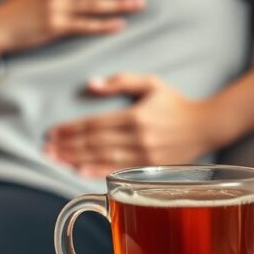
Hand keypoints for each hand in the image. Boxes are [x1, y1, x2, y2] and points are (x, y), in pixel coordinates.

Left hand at [45, 73, 220, 177]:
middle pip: (94, 143)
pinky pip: (118, 172)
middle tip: (45, 148)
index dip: (71, 128)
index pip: (95, 124)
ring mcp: (145, 157)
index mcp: (136, 116)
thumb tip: (92, 84)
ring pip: (102, 158)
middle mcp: (138, 138)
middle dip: (67, 146)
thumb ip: (121, 81)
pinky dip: (96, 172)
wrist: (207, 126)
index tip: (52, 131)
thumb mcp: (151, 84)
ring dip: (75, 159)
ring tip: (55, 159)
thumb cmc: (176, 103)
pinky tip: (79, 171)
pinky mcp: (150, 170)